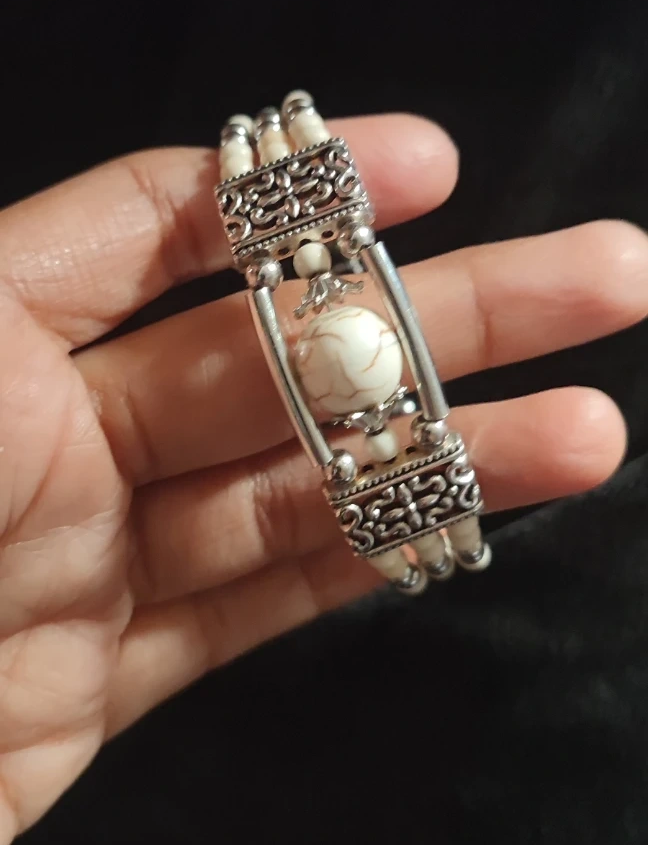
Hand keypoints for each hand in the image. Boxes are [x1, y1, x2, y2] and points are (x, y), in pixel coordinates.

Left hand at [0, 115, 645, 844]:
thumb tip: (172, 198)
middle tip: (601, 268)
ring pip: (295, 486)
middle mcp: (44, 433)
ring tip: (593, 419)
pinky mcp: (101, 683)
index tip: (425, 161)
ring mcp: (83, 559)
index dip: (295, 189)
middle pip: (274, 353)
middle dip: (442, 307)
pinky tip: (469, 513)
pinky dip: (371, 562)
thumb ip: (43, 272)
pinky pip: (259, 604)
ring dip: (449, 447)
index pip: (156, 229)